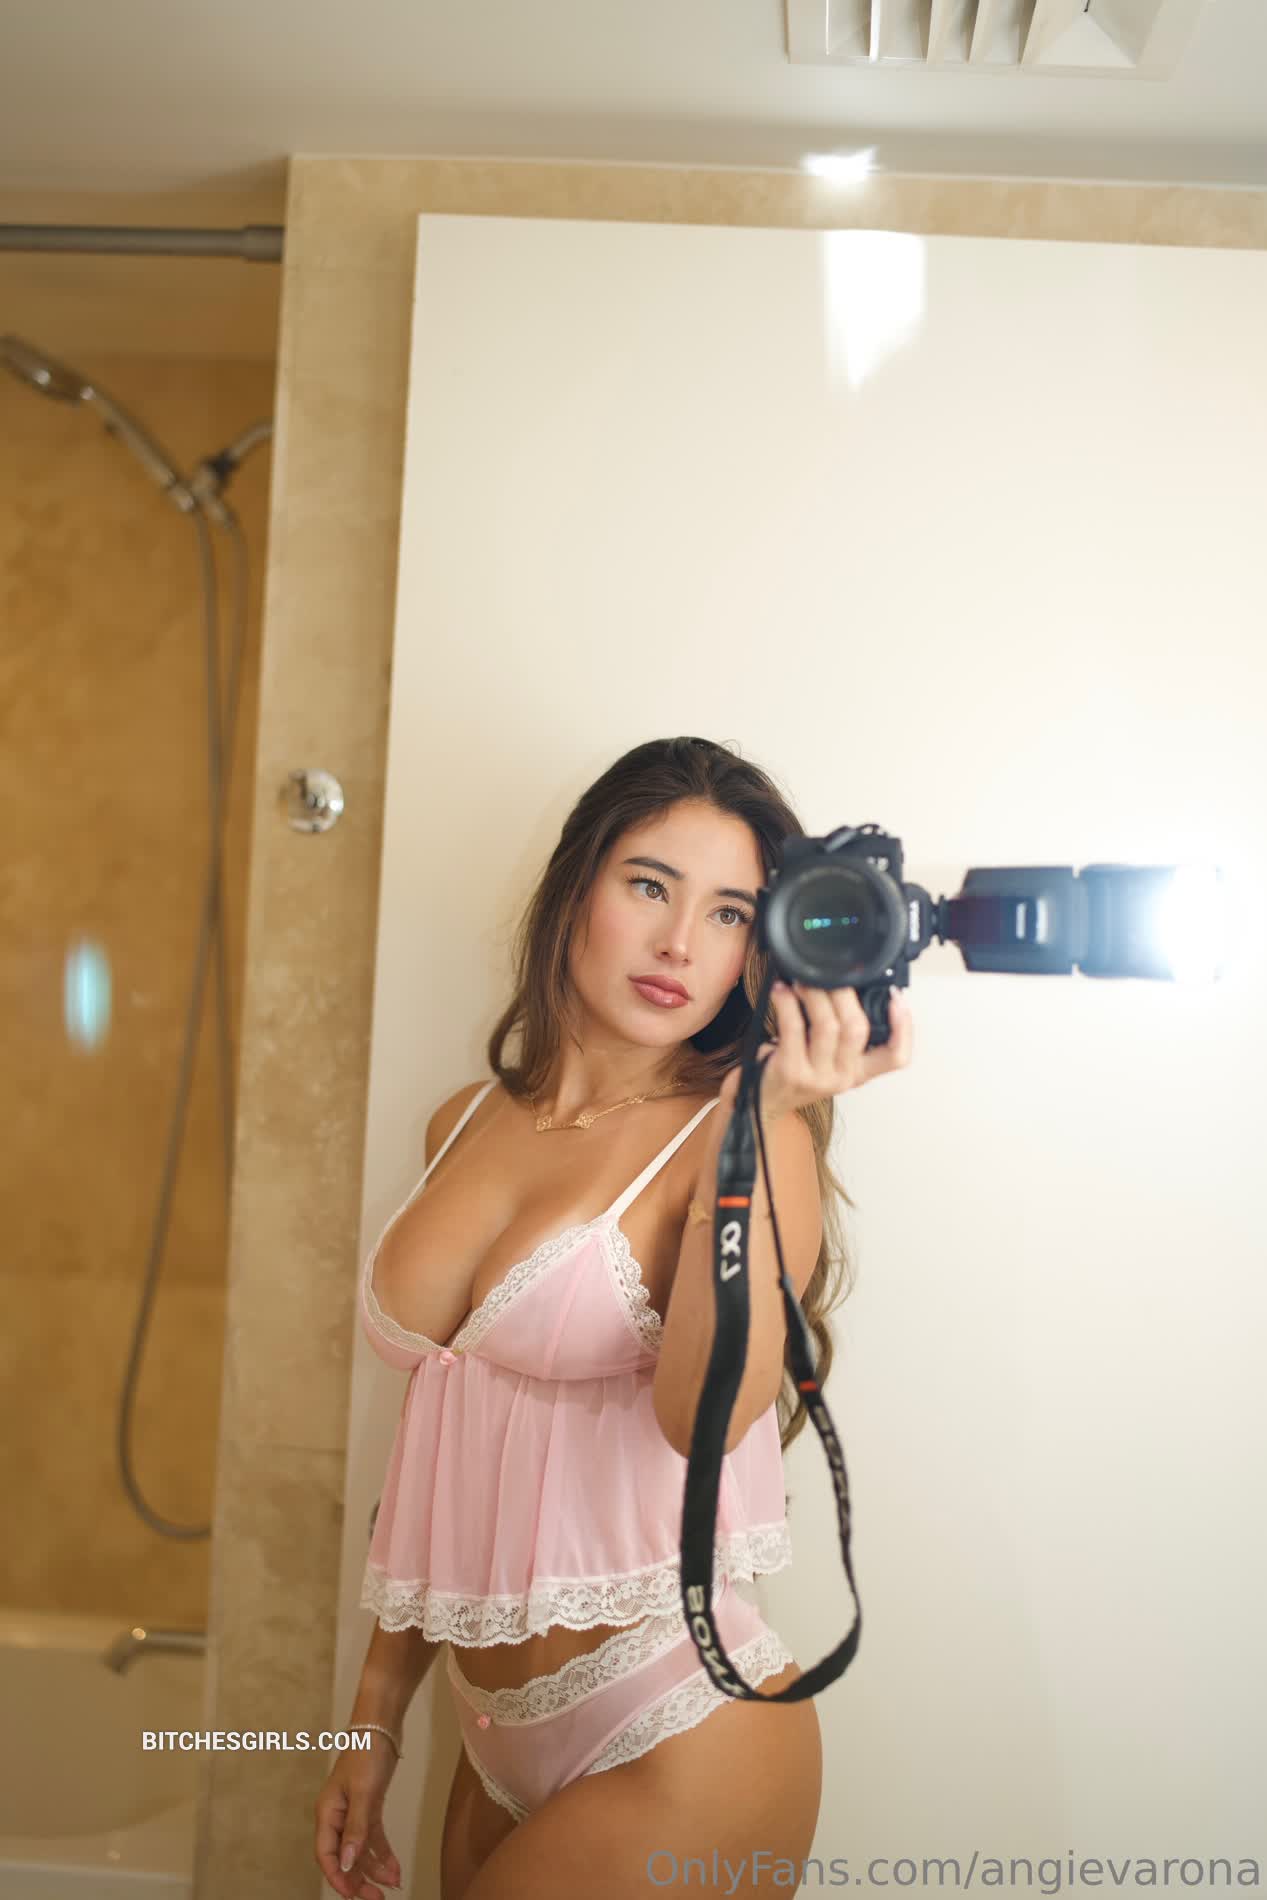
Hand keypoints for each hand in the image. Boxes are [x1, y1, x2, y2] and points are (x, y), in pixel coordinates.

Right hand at [314, 1741, 401, 1895]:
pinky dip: (383, 1852)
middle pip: (345, 1857)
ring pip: (361, 1850)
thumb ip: (356, 1828)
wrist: (381, 1724)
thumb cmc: (367, 1751)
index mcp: (328, 1812)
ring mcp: (353, 1812)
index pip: (327, 1855)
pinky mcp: (369, 1806)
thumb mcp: (364, 1791)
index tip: (354, 1896)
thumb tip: (348, 1864)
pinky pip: (373, 1837)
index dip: (339, 1878)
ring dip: (374, 1868)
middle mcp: (338, 1816)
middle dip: (359, 1880)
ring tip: (392, 1884)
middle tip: (376, 1898)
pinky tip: (394, 1867)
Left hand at [718, 981, 912, 1122]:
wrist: (759, 1105)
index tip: (897, 998)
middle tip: (829, 974)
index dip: (904, 1028)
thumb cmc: (790, 1073)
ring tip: (802, 979)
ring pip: (827, 1026)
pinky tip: (781, 991)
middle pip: (858, 1029)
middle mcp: (843, 1077)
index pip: (896, 1057)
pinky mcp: (791, 1071)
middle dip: (844, 994)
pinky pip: (793, 1028)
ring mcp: (817, 1077)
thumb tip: (845, 985)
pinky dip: (787, 1003)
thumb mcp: (825, 1057)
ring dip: (815, 994)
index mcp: (858, 1072)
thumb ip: (841, 1031)